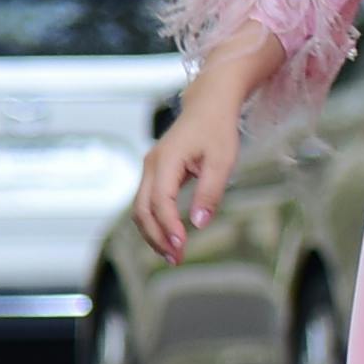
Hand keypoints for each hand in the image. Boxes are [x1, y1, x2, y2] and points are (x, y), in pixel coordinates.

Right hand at [131, 99, 240, 262]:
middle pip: (142, 210)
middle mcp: (151, 166)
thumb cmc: (218, 128)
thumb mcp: (223, 159)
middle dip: (157, 237)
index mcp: (166, 161)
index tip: (181, 246)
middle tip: (176, 258)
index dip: (168, 226)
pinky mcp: (155, 173)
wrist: (209, 104)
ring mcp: (150, 169)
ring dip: (154, 233)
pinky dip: (155, 222)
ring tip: (173, 254)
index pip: (160, 202)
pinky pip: (147, 203)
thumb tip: (200, 224)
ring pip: (141, 209)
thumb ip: (211, 192)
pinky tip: (170, 236)